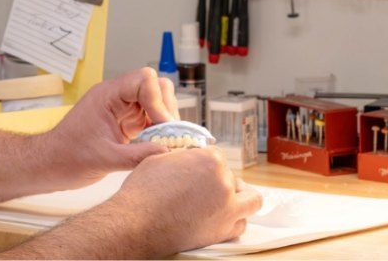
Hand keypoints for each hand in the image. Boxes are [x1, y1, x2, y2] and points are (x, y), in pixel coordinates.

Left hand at [45, 67, 178, 184]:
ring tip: (165, 142)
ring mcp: (121, 108)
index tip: (163, 125)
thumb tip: (167, 152)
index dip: (158, 101)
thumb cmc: (67, 157)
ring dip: (164, 119)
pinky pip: (150, 118)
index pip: (143, 80)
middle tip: (169, 134)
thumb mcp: (104, 160)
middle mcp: (116, 97)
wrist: (50, 164)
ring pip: (156, 101)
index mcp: (107, 96)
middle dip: (166, 108)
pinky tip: (158, 146)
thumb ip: (137, 156)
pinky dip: (159, 129)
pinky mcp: (125, 122)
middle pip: (154, 85)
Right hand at [103, 147, 262, 255]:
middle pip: (231, 176)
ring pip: (251, 199)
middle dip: (218, 179)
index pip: (218, 155)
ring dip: (240, 196)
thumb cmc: (143, 192)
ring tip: (225, 198)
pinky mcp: (224, 231)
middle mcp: (223, 182)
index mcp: (208, 160)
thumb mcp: (158, 160)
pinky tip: (221, 216)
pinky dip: (234, 219)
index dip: (205, 160)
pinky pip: (242, 223)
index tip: (198, 168)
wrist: (136, 223)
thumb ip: (181, 157)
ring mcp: (227, 208)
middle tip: (202, 186)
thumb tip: (186, 156)